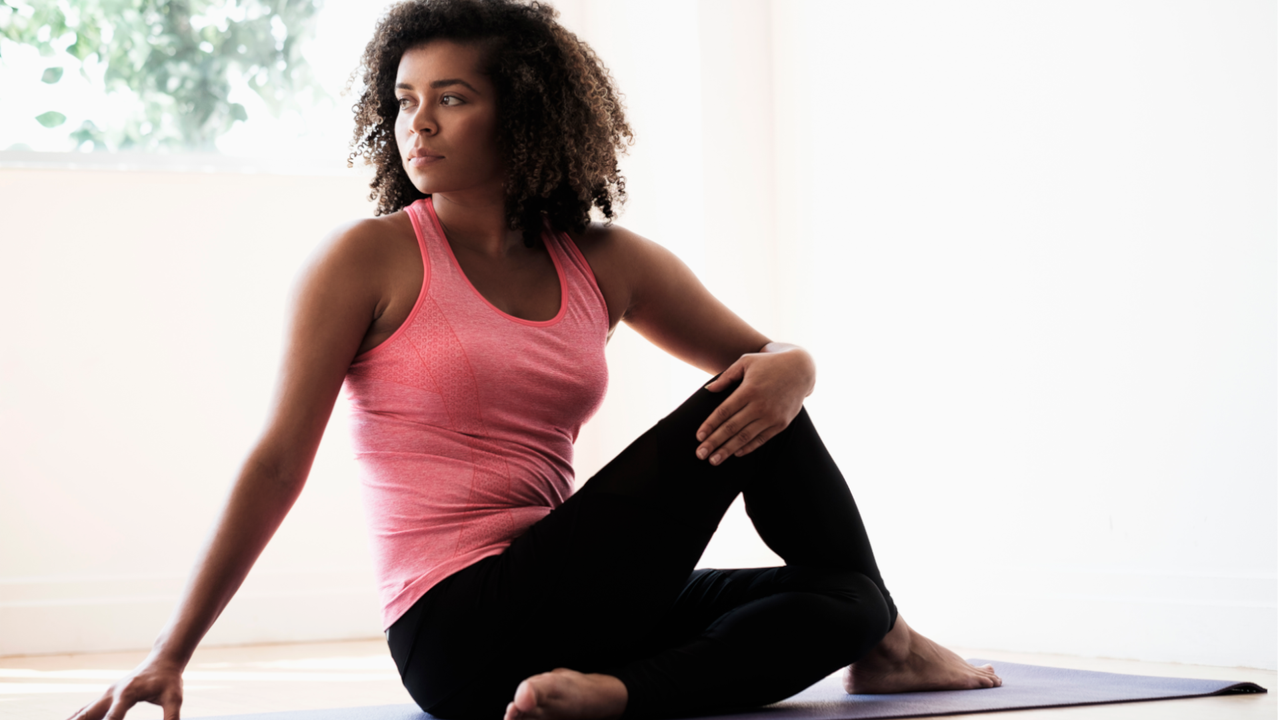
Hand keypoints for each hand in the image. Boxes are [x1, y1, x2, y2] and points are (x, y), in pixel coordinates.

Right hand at [68, 654, 183, 719]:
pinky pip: (86, 710)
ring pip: (83, 713)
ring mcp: (107, 694)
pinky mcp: (106, 696)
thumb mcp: (174, 697)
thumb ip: (171, 716)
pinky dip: (76, 718)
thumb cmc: (169, 680)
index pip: (113, 718)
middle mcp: (112, 693)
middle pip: (88, 715)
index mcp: (128, 694)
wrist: (162, 660)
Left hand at [695, 345, 814, 464]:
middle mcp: (760, 405)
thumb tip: (709, 390)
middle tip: (700, 454)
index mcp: (749, 390)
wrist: (801, 368)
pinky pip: (761, 439)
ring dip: (728, 450)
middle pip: (732, 428)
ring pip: (745, 437)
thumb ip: (727, 377)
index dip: (710, 425)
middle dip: (714, 443)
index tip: (698, 437)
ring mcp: (772, 416)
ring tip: (714, 460)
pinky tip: (736, 453)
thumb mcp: (746, 362)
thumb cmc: (769, 363)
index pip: (724, 412)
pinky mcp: (781, 423)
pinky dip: (748, 447)